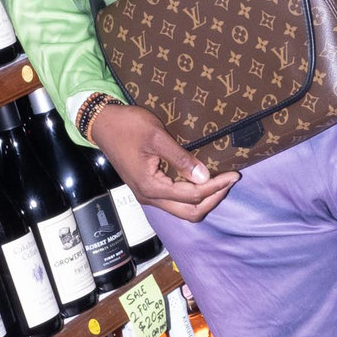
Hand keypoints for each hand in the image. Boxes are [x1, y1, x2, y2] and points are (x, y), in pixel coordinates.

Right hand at [91, 102, 239, 222]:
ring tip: (221, 182)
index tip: (234, 174)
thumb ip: (180, 159)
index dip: (216, 187)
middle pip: (190, 212)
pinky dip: (193, 196)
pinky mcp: (147, 188)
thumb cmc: (128, 127)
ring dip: (204, 199)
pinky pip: (174, 201)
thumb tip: (204, 176)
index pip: (193, 196)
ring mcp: (147, 195)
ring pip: (182, 209)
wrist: (102, 124)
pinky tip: (203, 181)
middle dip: (213, 199)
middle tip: (230, 180)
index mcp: (151, 187)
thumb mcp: (157, 138)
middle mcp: (149, 197)